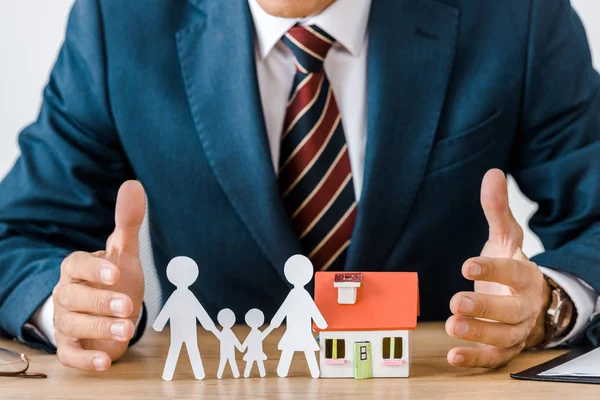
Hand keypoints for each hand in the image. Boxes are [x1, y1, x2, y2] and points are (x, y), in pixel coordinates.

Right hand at [52, 181, 145, 370]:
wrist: (107, 310)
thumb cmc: (113, 278)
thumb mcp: (122, 251)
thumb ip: (128, 222)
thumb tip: (134, 183)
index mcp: (77, 268)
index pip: (76, 265)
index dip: (94, 269)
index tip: (116, 271)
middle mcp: (67, 294)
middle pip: (75, 298)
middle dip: (100, 303)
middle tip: (127, 307)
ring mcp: (66, 321)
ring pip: (73, 326)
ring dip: (98, 330)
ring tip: (127, 330)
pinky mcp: (71, 346)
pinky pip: (70, 355)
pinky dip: (86, 360)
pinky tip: (106, 363)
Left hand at [446, 169, 549, 367]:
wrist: (533, 300)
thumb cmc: (512, 267)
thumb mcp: (506, 238)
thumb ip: (497, 210)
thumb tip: (493, 173)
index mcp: (525, 276)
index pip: (512, 273)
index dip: (491, 270)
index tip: (467, 265)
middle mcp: (524, 306)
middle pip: (509, 311)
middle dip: (483, 308)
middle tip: (455, 302)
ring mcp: (517, 330)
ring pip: (502, 336)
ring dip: (478, 333)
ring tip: (451, 326)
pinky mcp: (506, 347)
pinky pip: (494, 358)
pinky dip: (475, 359)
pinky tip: (452, 356)